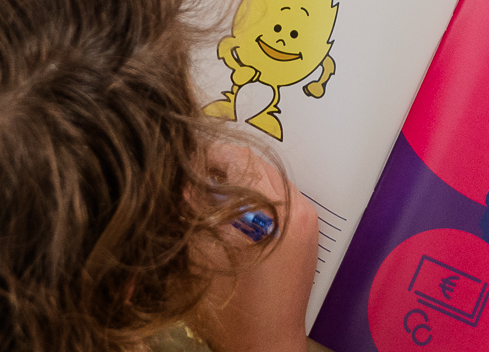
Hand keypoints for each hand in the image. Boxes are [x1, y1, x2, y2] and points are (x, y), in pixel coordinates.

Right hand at [189, 147, 317, 351]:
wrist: (266, 345)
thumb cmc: (231, 310)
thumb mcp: (201, 258)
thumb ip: (193, 213)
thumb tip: (181, 180)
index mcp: (277, 212)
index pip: (243, 159)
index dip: (210, 156)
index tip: (186, 166)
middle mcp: (299, 209)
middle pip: (259, 166)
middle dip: (223, 169)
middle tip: (192, 180)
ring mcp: (307, 220)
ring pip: (269, 181)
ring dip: (240, 183)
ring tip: (208, 197)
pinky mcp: (307, 233)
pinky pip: (279, 200)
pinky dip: (256, 199)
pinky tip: (231, 216)